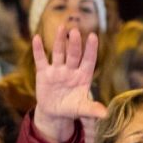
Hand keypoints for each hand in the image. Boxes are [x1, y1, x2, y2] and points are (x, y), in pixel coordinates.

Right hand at [31, 28, 106, 142]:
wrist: (54, 112)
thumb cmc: (71, 108)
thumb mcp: (82, 109)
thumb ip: (92, 110)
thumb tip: (106, 114)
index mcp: (83, 76)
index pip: (89, 61)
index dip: (91, 49)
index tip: (93, 36)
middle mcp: (71, 70)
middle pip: (73, 54)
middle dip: (74, 44)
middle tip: (75, 31)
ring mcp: (57, 70)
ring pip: (59, 52)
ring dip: (59, 40)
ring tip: (61, 27)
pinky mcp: (43, 73)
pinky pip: (41, 59)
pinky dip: (38, 50)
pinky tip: (36, 38)